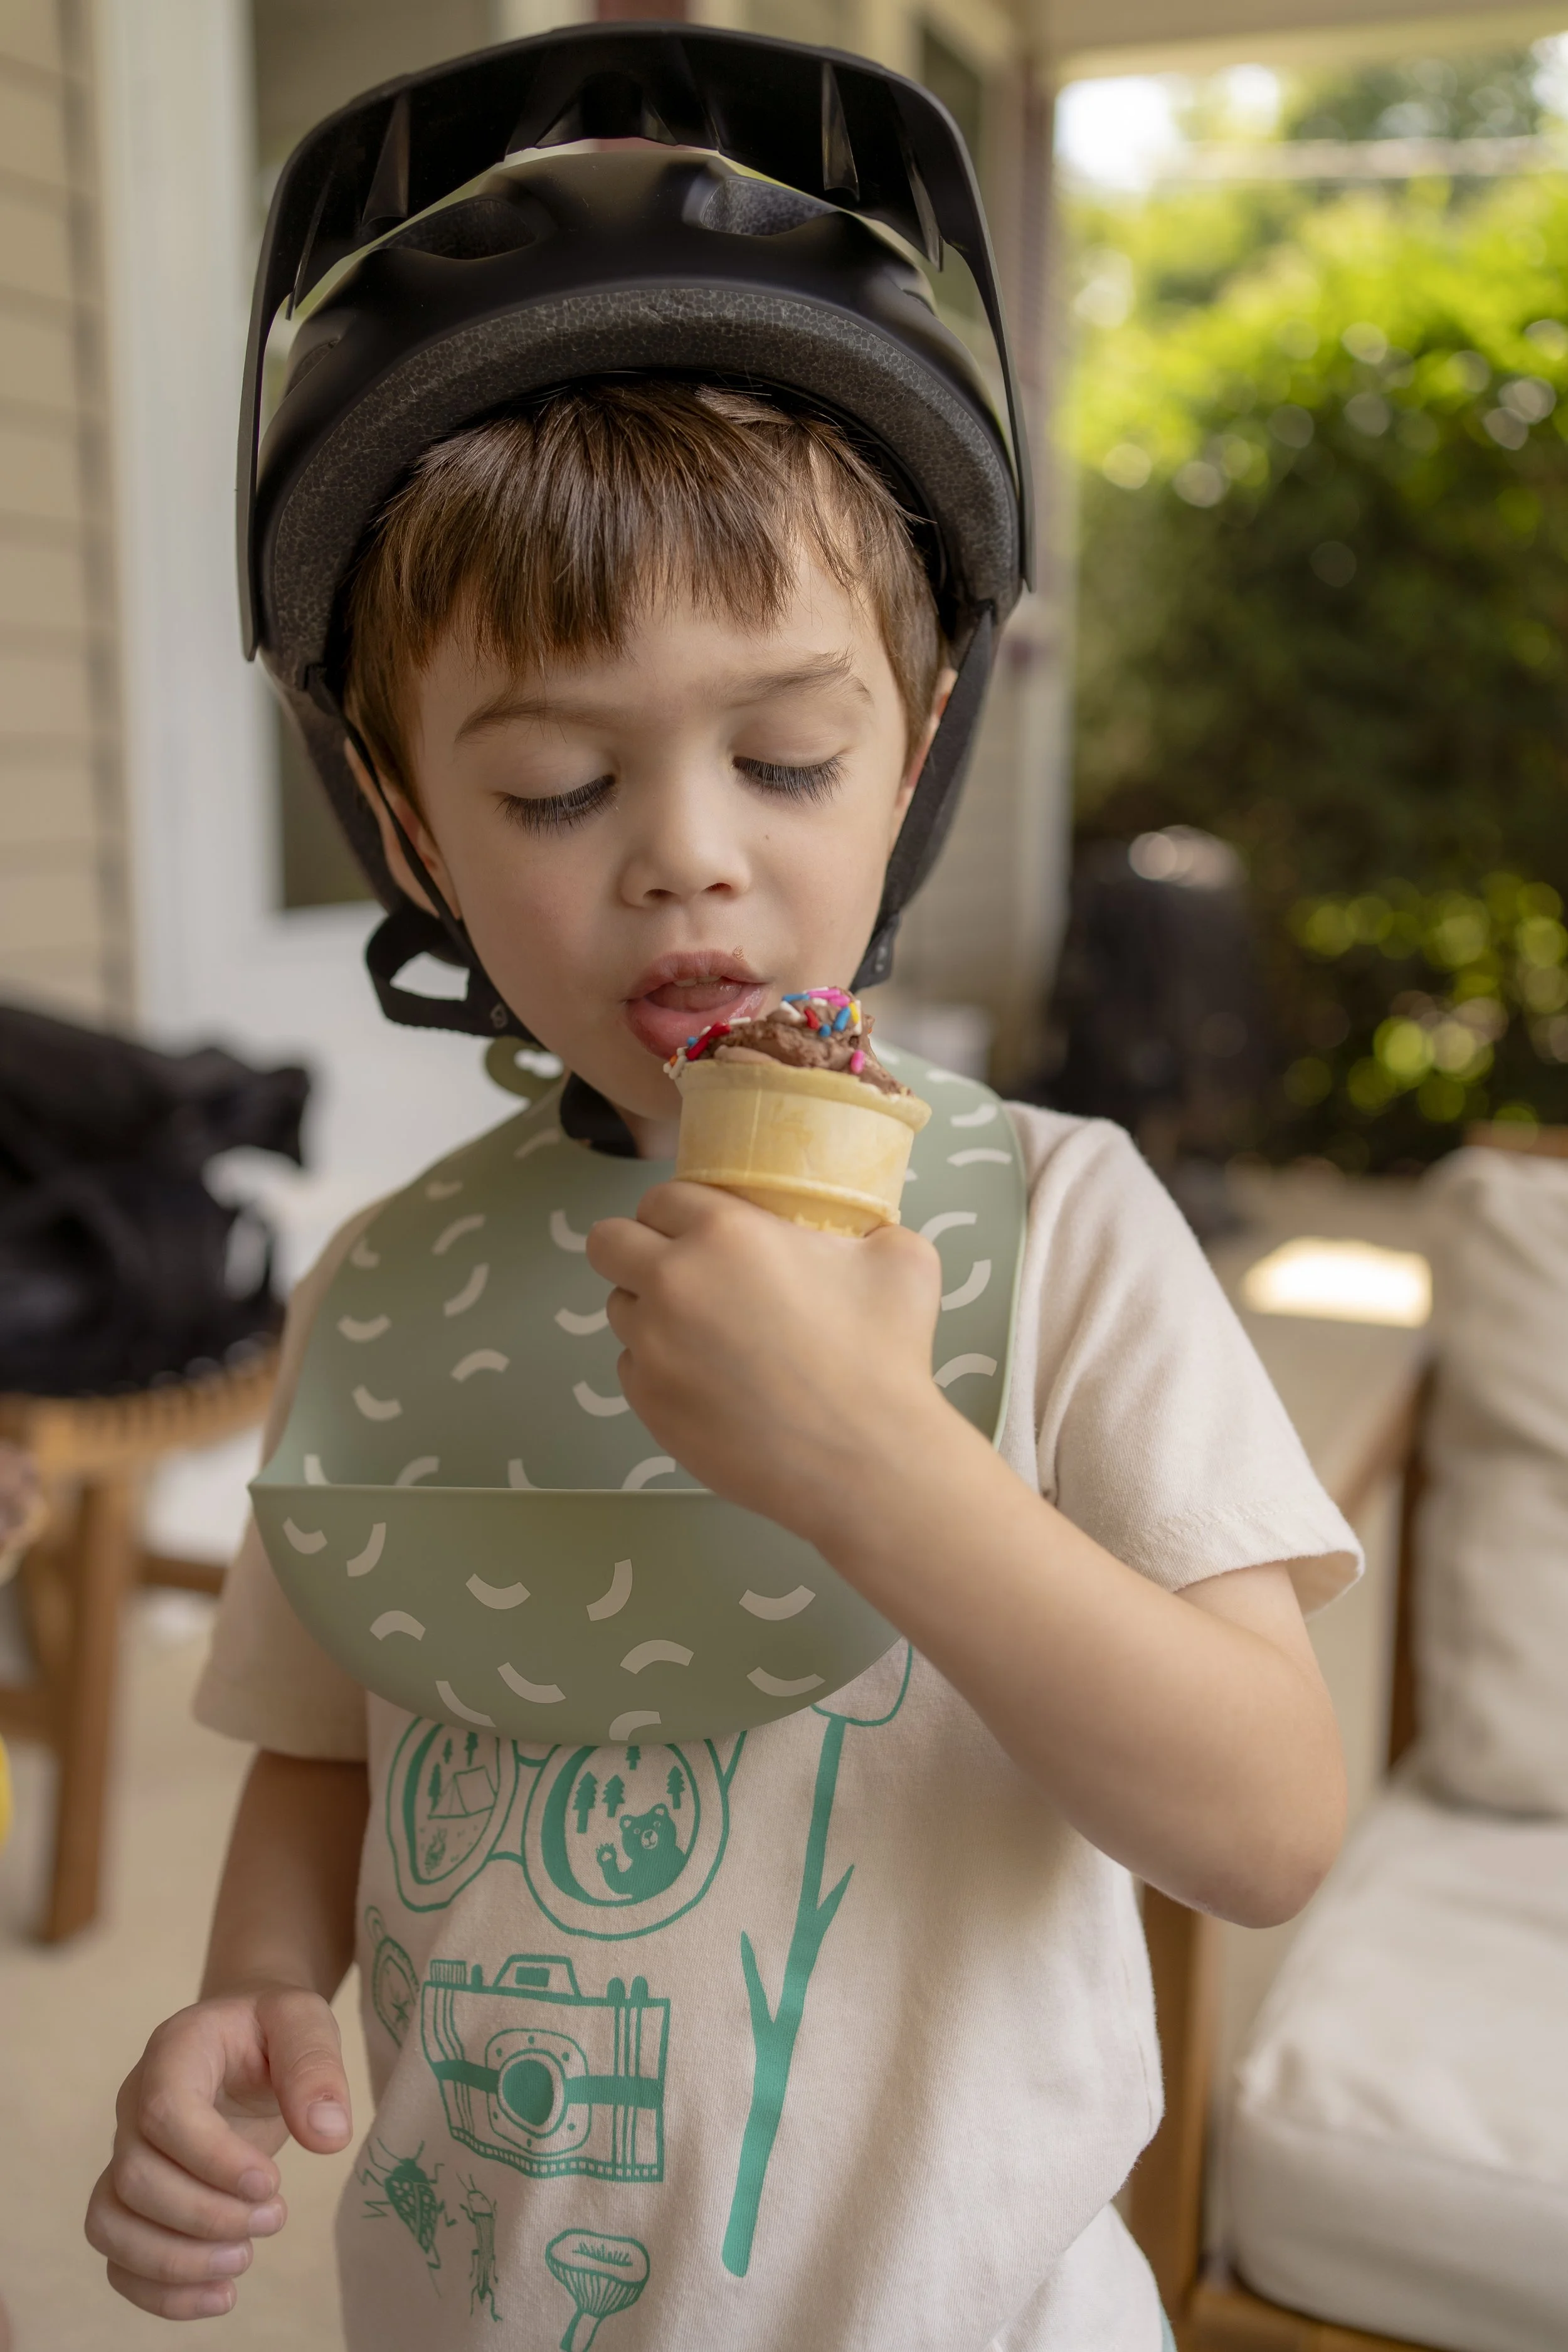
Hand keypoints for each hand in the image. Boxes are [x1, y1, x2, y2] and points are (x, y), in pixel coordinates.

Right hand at [85, 1987, 351, 2320]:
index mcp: (174, 2052)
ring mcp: (126, 2154)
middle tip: (275, 2217)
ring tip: (245, 2258)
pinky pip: (117, 2257)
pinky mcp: (134, 2200)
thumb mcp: (304, 2020)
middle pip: (135, 2178)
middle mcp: (134, 2105)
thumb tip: (328, 2136)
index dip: (213, 2159)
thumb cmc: (272, 2029)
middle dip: (206, 2215)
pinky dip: (160, 2291)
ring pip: (111, 2223)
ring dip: (175, 2261)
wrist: (247, 2039)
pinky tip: (221, 2294)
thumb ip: (315, 2067)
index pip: (164, 2112)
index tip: (269, 2182)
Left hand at [587, 1181, 945, 1542]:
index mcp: (724, 1232)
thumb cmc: (885, 1356)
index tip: (702, 1232)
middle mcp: (672, 1283)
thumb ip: (870, 1230)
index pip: (661, 1197)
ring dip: (649, 1313)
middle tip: (679, 1272)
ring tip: (704, 1335)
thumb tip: (866, 1235)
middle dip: (635, 1250)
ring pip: (619, 1310)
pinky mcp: (649, 1405)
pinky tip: (710, 1384)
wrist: (866, 1461)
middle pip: (607, 1243)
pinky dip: (660, 1370)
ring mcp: (652, 1348)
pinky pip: (633, 1369)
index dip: (680, 1212)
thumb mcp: (902, 1261)